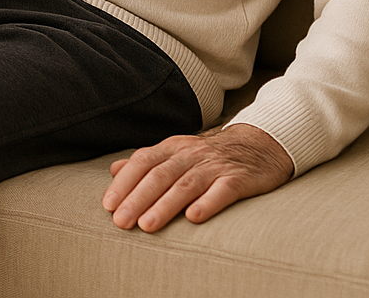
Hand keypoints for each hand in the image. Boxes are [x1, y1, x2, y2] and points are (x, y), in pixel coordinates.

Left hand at [102, 123, 293, 231]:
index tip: (108, 206)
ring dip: (164, 206)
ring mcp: (214, 166)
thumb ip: (147, 162)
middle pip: (159, 176)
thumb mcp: (176, 152)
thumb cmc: (209, 155)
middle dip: (137, 199)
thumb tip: (114, 170)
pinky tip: (194, 217)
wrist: (260, 144)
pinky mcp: (239, 179)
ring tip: (147, 225)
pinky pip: (222, 190)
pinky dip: (207, 202)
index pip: (142, 162)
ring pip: (185, 185)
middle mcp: (190, 154)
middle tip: (121, 222)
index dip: (124, 184)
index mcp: (172, 147)